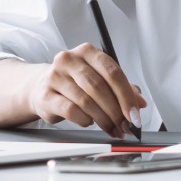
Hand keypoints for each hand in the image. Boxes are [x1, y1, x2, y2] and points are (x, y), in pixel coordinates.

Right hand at [20, 43, 146, 137]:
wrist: (40, 87)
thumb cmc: (74, 83)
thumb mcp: (99, 80)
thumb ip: (121, 89)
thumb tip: (140, 103)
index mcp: (87, 51)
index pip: (112, 72)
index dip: (127, 96)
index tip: (135, 115)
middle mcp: (69, 59)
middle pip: (99, 87)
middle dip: (116, 112)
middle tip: (126, 127)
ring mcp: (55, 76)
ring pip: (86, 101)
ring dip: (104, 120)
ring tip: (112, 129)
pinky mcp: (46, 94)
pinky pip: (71, 110)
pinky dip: (85, 120)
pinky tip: (89, 122)